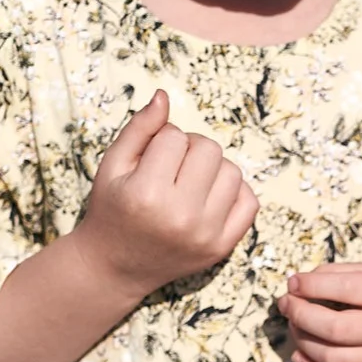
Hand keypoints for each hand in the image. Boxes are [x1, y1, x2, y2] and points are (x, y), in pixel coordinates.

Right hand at [75, 90, 258, 296]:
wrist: (116, 266)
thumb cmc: (113, 209)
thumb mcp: (112, 165)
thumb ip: (139, 129)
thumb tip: (164, 95)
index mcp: (148, 193)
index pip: (175, 136)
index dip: (163, 139)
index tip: (151, 157)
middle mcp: (181, 216)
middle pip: (210, 149)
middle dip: (191, 149)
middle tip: (172, 167)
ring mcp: (206, 234)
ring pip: (232, 171)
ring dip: (213, 169)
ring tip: (189, 182)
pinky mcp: (222, 247)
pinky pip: (250, 202)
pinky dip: (234, 192)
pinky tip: (209, 197)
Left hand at [278, 263, 361, 361]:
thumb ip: (342, 274)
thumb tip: (297, 284)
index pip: (345, 288)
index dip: (310, 286)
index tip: (293, 284)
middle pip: (333, 327)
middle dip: (300, 315)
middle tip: (287, 306)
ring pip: (330, 358)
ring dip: (302, 341)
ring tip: (296, 328)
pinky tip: (301, 358)